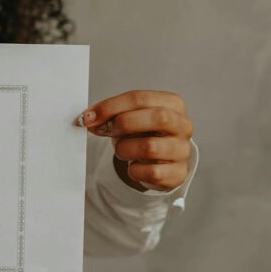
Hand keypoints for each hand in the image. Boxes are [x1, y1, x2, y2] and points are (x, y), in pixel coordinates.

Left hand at [75, 90, 192, 191]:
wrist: (159, 160)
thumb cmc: (144, 133)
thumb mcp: (129, 117)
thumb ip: (111, 114)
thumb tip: (88, 118)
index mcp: (172, 103)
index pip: (140, 98)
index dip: (110, 107)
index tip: (87, 117)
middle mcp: (183, 125)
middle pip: (158, 117)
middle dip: (124, 123)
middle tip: (106, 131)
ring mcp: (183, 150)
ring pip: (151, 147)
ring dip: (125, 149)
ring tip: (122, 150)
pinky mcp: (179, 173)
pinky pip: (151, 172)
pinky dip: (135, 170)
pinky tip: (135, 166)